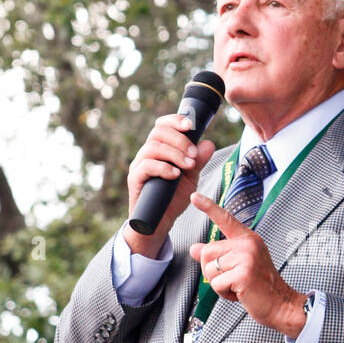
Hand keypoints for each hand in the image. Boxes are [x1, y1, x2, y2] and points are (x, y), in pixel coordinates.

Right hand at [125, 115, 214, 256]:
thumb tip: (208, 143)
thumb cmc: (173, 198)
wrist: (160, 222)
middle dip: (180, 140)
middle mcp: (147, 153)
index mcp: (160, 148)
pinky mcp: (135, 179)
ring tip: (189, 166)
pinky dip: (163, 168)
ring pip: (153, 147)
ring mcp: (139, 165)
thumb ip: (199, 161)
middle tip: (194, 155)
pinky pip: (146, 166)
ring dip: (175, 154)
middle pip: (158, 132)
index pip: (163, 125)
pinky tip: (175, 175)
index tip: (191, 125)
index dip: (175, 120)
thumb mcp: (191, 178)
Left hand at [189, 191, 307, 337]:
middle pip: (207, 252)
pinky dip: (224, 293)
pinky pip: (216, 284)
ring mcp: (246, 258)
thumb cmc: (261, 286)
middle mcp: (247, 244)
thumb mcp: (238, 265)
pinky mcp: (243, 274)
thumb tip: (195, 248)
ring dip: (219, 284)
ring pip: (209, 270)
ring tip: (238, 286)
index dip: (208, 207)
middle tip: (232, 279)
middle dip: (212, 271)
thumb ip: (217, 255)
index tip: (195, 197)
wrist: (281, 304)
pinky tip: (240, 293)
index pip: (225, 219)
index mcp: (248, 239)